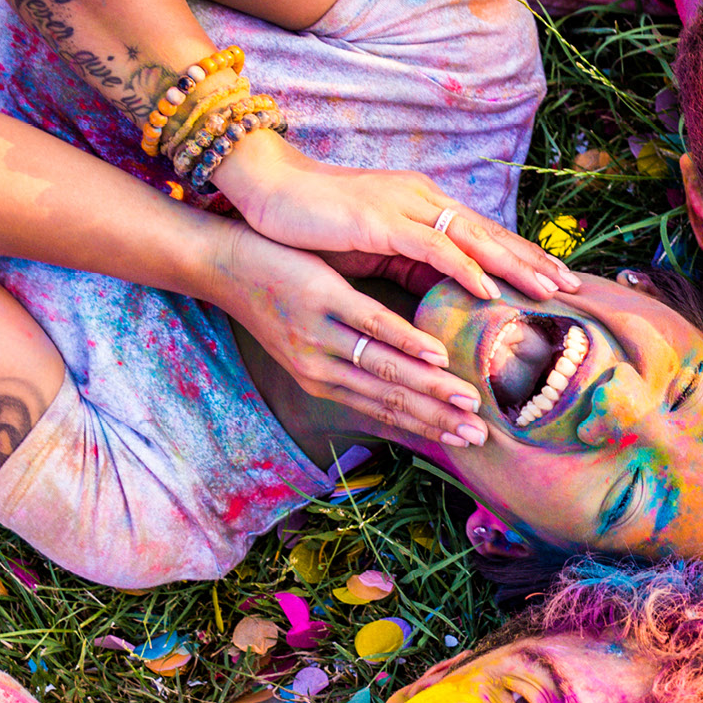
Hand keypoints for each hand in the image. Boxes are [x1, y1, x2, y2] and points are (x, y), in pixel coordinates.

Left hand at [204, 218, 490, 446]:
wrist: (222, 263)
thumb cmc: (273, 298)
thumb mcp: (309, 342)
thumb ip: (352, 361)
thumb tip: (401, 374)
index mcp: (322, 381)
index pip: (382, 411)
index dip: (426, 428)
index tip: (465, 440)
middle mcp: (320, 369)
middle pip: (389, 400)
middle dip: (438, 421)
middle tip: (479, 436)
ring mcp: (319, 336)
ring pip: (385, 369)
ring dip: (431, 389)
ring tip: (468, 400)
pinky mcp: (321, 299)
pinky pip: (371, 325)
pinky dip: (407, 342)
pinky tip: (438, 354)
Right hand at [209, 131, 580, 302]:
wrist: (266, 191)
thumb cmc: (317, 223)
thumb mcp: (376, 247)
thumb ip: (412, 265)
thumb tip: (445, 292)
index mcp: (423, 206)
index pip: (484, 233)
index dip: (523, 256)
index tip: (559, 279)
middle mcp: (422, 200)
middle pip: (491, 234)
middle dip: (534, 261)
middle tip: (575, 286)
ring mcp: (404, 208)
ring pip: (473, 239)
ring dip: (513, 267)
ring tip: (548, 291)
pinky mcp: (381, 220)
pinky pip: (433, 247)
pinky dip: (464, 268)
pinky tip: (489, 289)